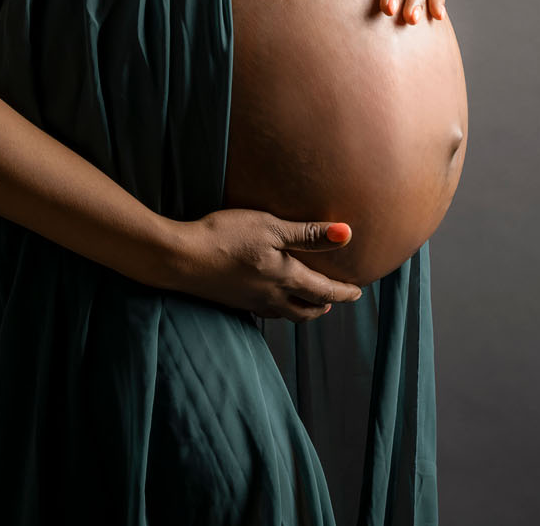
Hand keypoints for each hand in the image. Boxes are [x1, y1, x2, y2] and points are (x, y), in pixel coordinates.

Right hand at [167, 210, 362, 322]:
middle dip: (323, 306)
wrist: (181, 258)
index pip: (323, 291)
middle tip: (334, 300)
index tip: (357, 293)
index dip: (343, 292)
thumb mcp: (270, 226)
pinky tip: (270, 298)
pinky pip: (265, 310)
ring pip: (285, 313)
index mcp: (285, 279)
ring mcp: (249, 301)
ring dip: (302, 310)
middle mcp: (271, 296)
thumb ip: (307, 233)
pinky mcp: (232, 299)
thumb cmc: (225, 236)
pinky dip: (278, 307)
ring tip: (308, 302)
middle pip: (306, 310)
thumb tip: (347, 234)